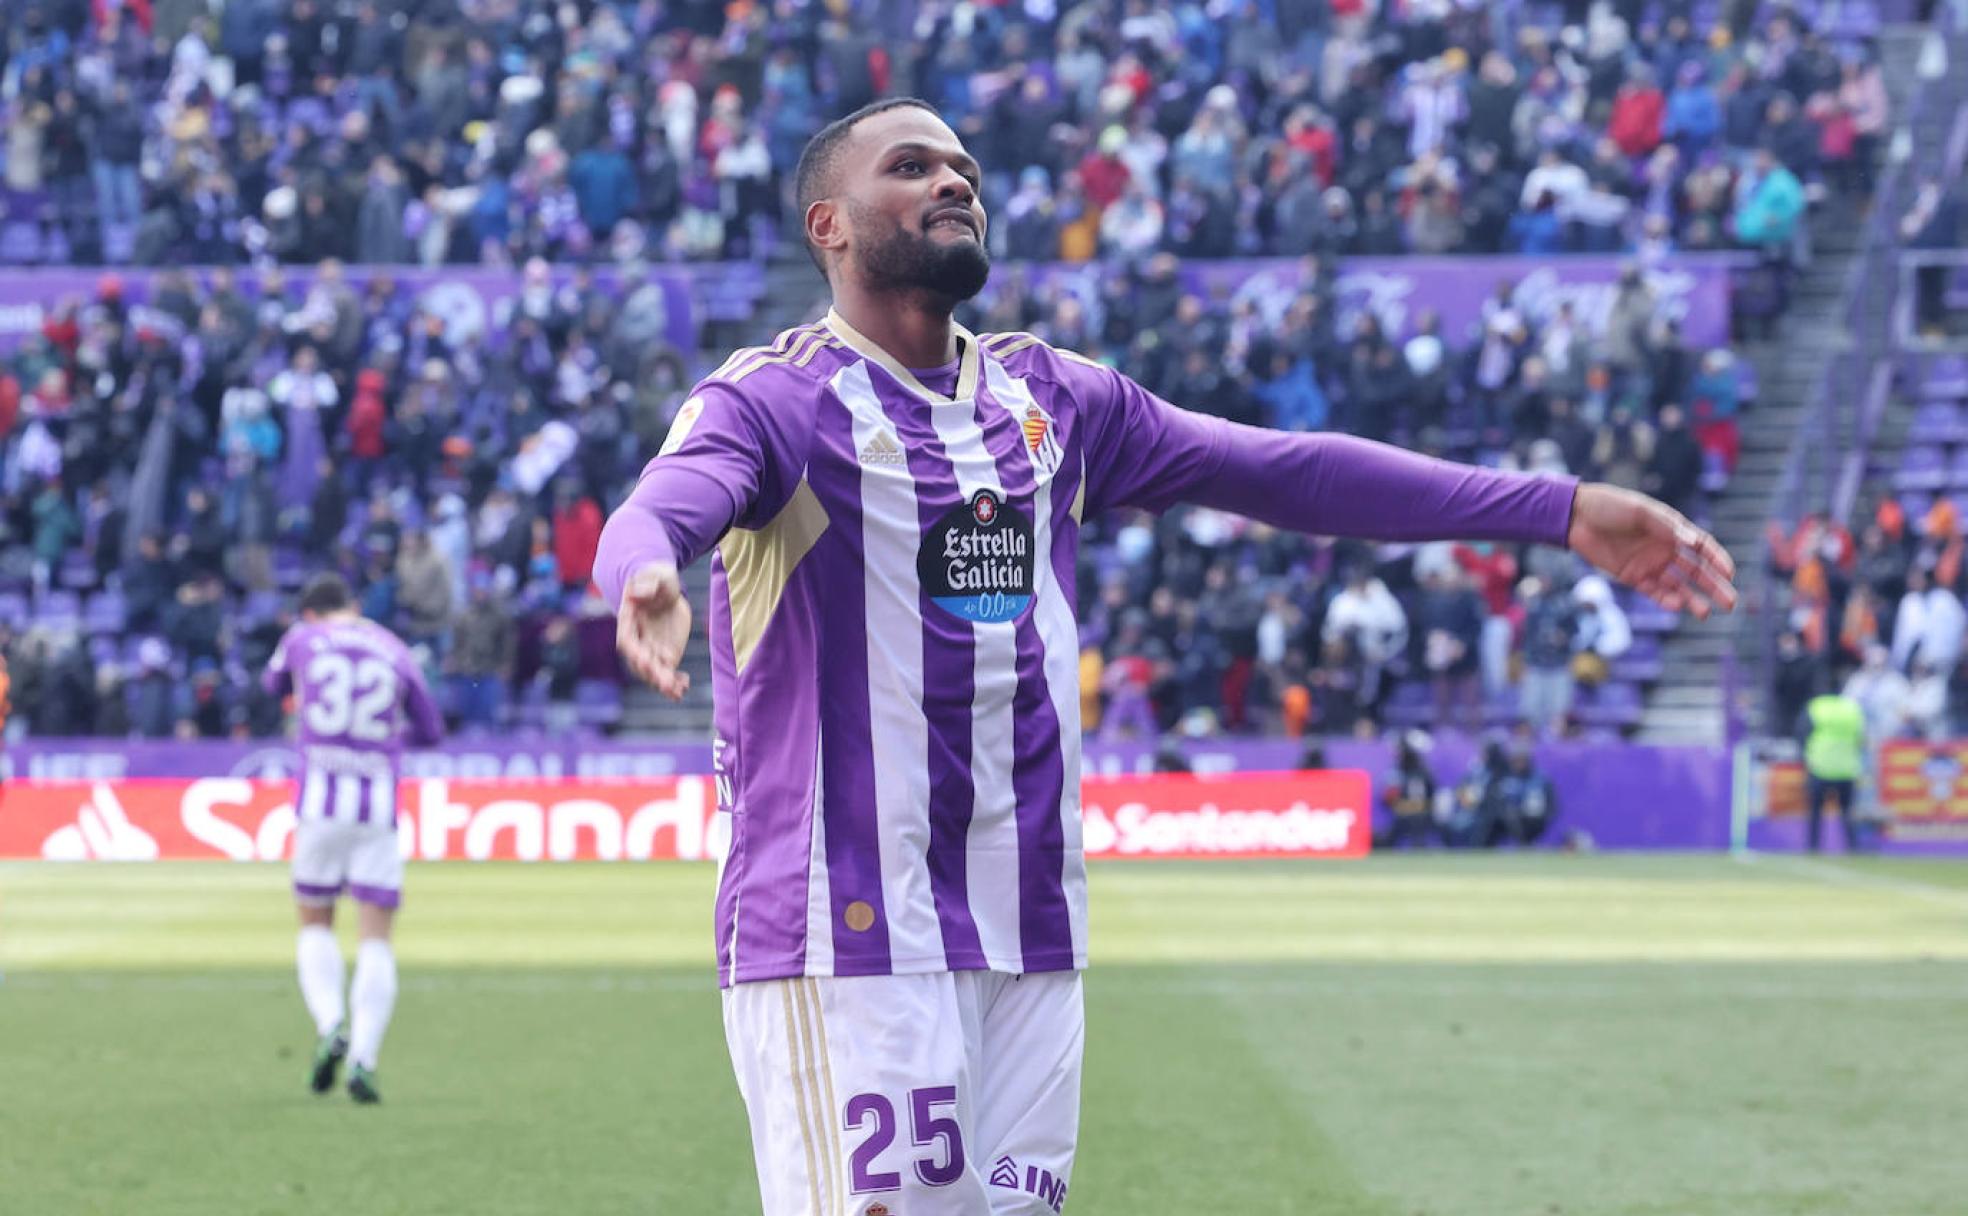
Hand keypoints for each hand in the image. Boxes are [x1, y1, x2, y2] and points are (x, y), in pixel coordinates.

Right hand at [616, 561, 691, 699]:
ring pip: (654, 672)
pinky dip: (675, 682)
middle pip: (641, 662)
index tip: (644, 660)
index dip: (635, 652)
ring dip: (664, 683)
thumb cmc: (658, 578)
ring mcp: (651, 649)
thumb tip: (636, 592)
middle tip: (666, 683)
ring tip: (677, 691)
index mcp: (629, 621)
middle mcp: (638, 640)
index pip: (627, 641)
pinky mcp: (666, 655)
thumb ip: (647, 584)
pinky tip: (684, 687)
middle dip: (652, 673)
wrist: (666, 588)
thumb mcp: (656, 576)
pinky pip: (668, 672)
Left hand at [1566, 483, 1736, 618]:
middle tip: (1730, 603)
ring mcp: (1649, 564)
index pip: (1703, 547)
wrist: (1575, 517)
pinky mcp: (1632, 576)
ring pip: (1678, 585)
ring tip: (1706, 613)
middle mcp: (1665, 548)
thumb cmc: (1610, 506)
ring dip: (1693, 599)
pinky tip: (1678, 605)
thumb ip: (1667, 527)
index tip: (1730, 573)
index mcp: (1672, 529)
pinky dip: (1666, 599)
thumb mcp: (1641, 511)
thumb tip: (1694, 541)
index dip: (1718, 559)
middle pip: (1696, 571)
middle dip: (1714, 586)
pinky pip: (1654, 591)